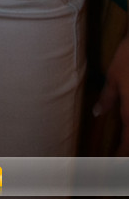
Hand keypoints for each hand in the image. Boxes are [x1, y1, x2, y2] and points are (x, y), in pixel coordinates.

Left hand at [94, 30, 128, 154]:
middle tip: (119, 159)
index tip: (113, 163)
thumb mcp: (113, 77)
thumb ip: (107, 99)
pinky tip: (128, 121)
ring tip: (123, 142)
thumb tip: (96, 113)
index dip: (120, 154)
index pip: (127, 143)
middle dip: (127, 149)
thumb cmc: (128, 59)